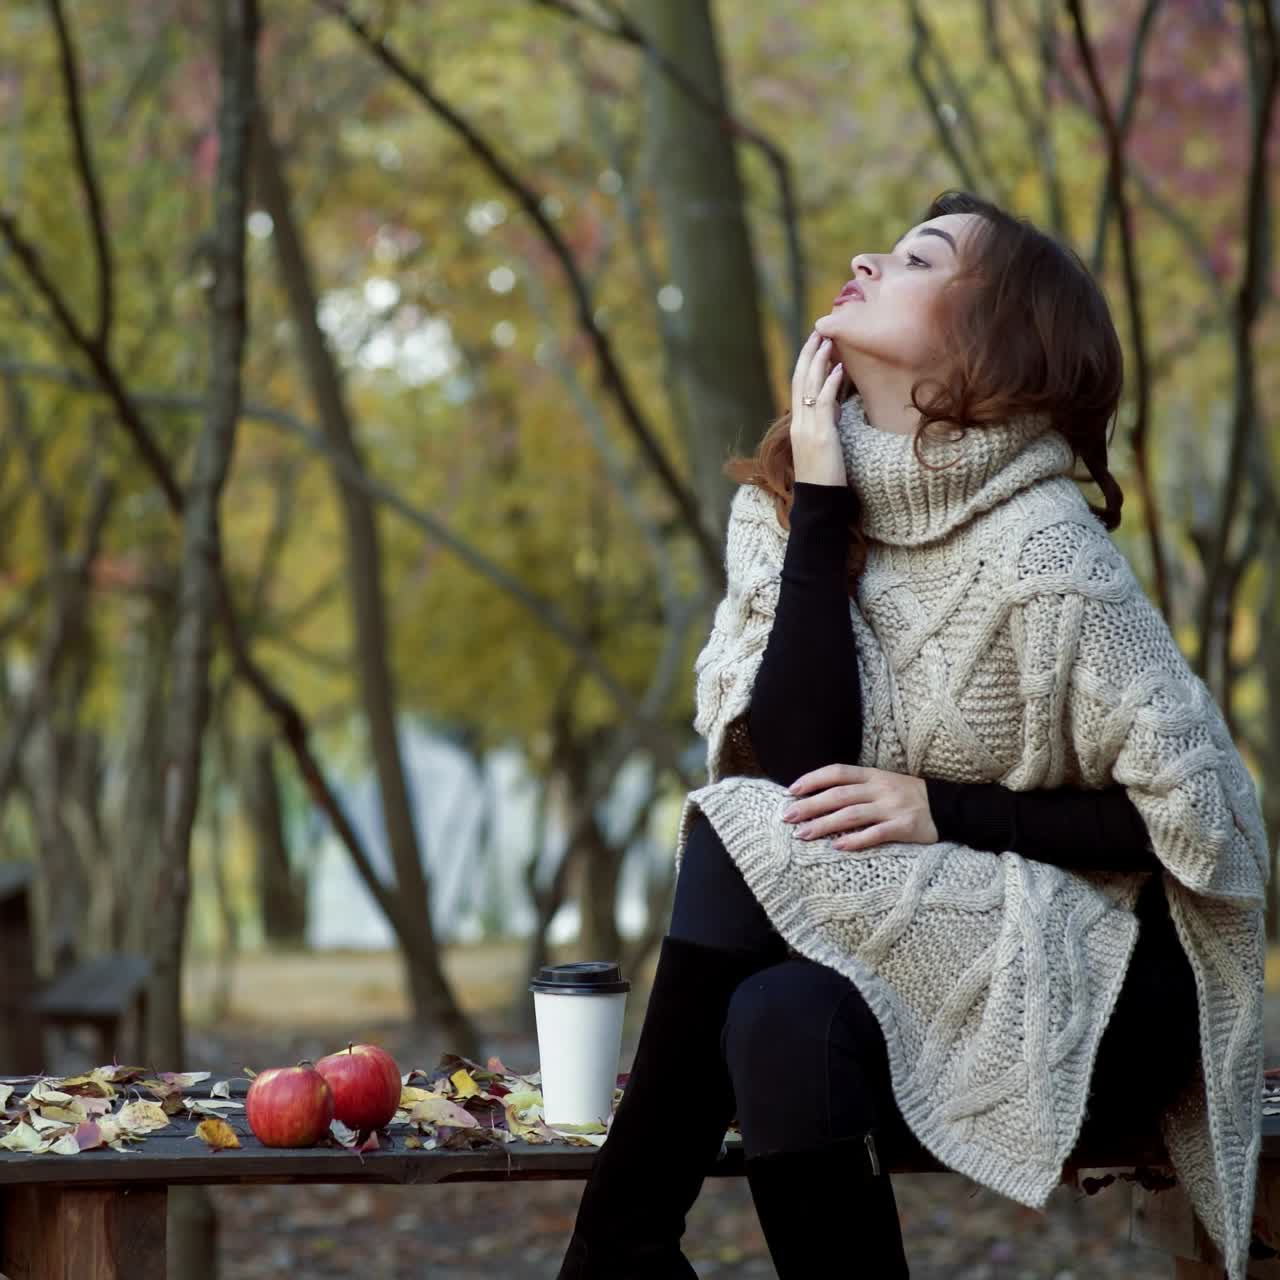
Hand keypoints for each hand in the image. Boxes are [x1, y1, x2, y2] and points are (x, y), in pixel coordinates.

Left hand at [781, 763, 938, 850]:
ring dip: (824, 824)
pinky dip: (855, 840)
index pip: (837, 772)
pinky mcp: (905, 827)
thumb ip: (856, 788)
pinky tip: (837, 846)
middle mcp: (881, 789)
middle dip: (810, 805)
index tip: (791, 790)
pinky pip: (876, 834)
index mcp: (873, 775)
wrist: (950, 808)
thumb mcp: (883, 784)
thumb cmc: (907, 797)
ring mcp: (893, 808)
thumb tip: (819, 796)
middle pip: (839, 795)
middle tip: (787, 816)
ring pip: (852, 814)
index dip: (813, 779)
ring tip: (802, 834)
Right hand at [790, 332, 845, 486]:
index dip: (805, 364)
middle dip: (808, 355)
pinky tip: (838, 370)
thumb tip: (836, 406)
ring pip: (809, 388)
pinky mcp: (821, 437)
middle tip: (819, 331)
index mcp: (797, 425)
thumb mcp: (825, 445)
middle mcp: (798, 424)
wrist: (819, 502)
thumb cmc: (824, 478)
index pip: (798, 387)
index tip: (814, 344)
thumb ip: (828, 423)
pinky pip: (823, 405)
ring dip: (819, 363)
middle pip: (799, 380)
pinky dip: (830, 385)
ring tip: (828, 342)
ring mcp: (808, 429)